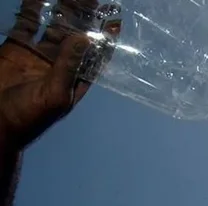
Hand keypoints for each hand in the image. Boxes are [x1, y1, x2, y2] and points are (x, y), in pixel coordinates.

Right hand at [0, 0, 118, 148]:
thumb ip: (68, 66)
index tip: (115, 20)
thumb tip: (85, 38)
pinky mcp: (16, 48)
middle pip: (76, 36)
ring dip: (63, 10)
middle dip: (85, 18)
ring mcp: (37, 55)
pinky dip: (33, 9)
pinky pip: (27, 24)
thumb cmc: (28, 117)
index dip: (106, 39)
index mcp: (74, 79)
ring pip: (53, 26)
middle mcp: (59, 65)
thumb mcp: (54, 94)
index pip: (96, 56)